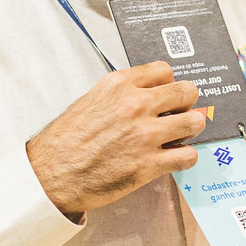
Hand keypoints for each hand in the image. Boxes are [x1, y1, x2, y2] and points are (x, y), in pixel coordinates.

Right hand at [26, 61, 204, 218]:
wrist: (51, 174)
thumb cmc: (65, 141)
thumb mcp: (91, 100)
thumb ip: (121, 94)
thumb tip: (146, 94)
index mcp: (119, 85)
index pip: (164, 70)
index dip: (169, 84)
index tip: (167, 94)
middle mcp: (135, 105)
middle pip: (186, 92)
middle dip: (186, 103)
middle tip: (180, 114)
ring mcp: (145, 135)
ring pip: (194, 122)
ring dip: (191, 129)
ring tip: (180, 136)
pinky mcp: (149, 164)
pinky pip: (188, 156)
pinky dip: (186, 157)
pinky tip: (175, 158)